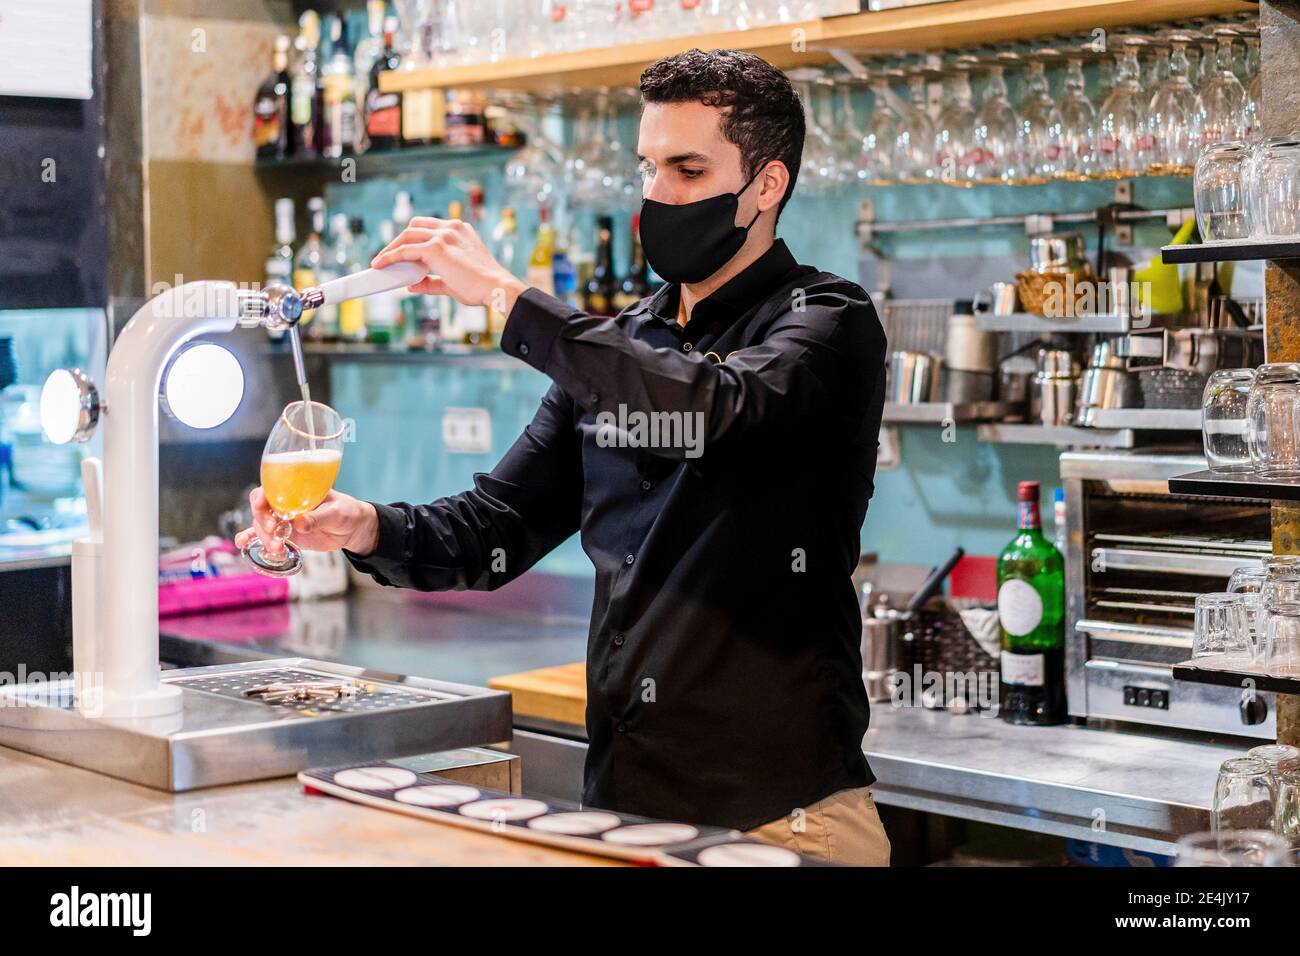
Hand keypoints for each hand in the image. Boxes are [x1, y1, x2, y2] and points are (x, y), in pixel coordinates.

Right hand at [234, 488, 379, 557]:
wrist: (354, 529)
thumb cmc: (347, 511)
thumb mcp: (336, 512)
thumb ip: (317, 518)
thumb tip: (299, 524)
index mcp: (296, 490)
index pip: (270, 489)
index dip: (262, 499)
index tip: (266, 510)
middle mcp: (285, 503)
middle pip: (261, 509)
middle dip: (262, 521)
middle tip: (276, 531)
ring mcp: (284, 520)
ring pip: (262, 526)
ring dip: (264, 537)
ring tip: (277, 548)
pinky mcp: (286, 535)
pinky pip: (266, 537)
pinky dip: (253, 540)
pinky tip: (243, 544)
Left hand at [371, 216, 526, 313]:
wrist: (495, 288)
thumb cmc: (481, 287)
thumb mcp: (453, 282)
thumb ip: (432, 281)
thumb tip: (412, 285)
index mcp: (460, 230)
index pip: (429, 227)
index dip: (413, 238)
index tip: (403, 250)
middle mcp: (451, 228)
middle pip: (415, 227)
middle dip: (399, 241)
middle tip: (388, 257)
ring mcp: (443, 236)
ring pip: (407, 236)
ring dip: (391, 248)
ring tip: (380, 262)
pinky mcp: (435, 248)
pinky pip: (405, 250)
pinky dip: (390, 256)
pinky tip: (381, 265)